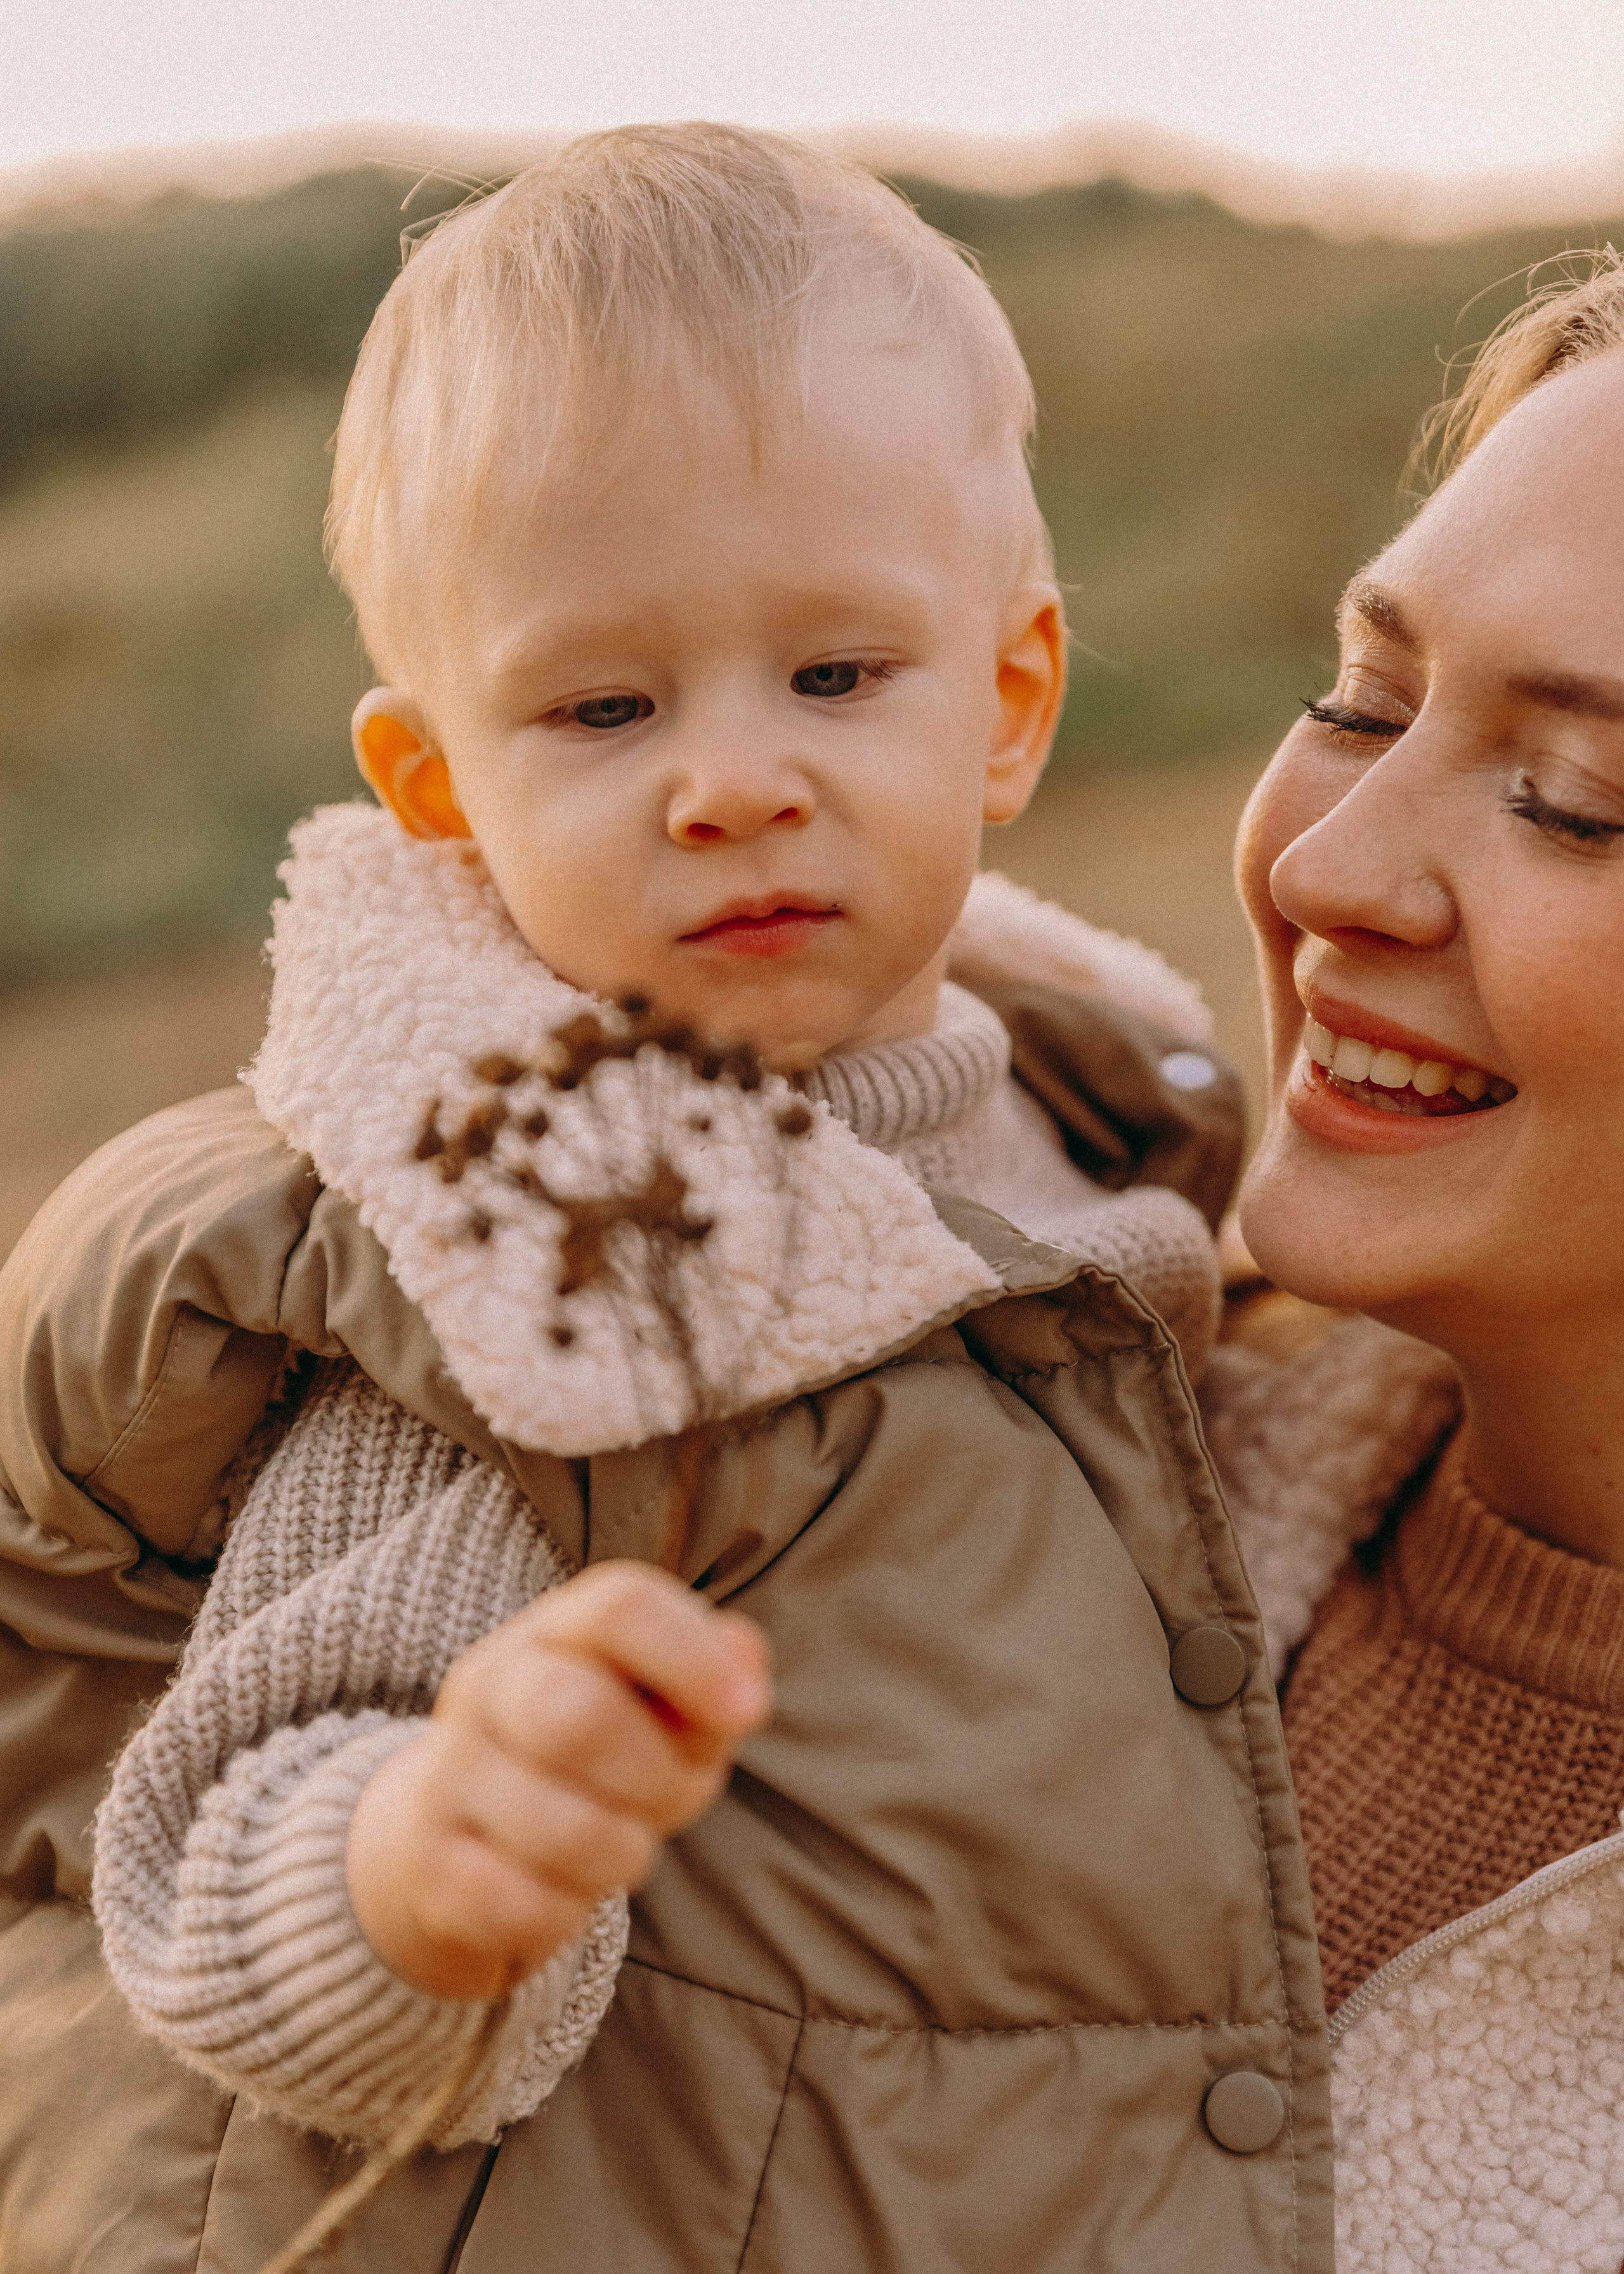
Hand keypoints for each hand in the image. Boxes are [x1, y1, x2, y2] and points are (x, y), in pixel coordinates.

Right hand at [346, 1561, 770, 1999]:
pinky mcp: (429, 1866)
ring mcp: (448, 1774)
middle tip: (661, 1794)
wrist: (443, 1831)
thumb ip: (711, 1678)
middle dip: (650, 1774)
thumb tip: (745, 1660)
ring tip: (616, 1848)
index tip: (748, 1713)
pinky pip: (524, 1908)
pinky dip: (567, 1914)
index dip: (693, 1656)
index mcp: (557, 1631)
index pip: (620, 1607)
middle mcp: (490, 1685)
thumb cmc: (592, 1762)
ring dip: (620, 1856)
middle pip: (577, 1714)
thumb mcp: (658, 1710)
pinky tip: (560, 1892)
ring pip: (559, 1829)